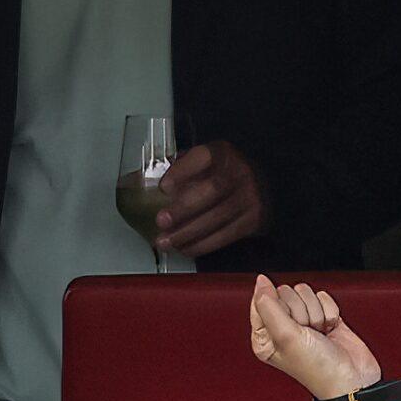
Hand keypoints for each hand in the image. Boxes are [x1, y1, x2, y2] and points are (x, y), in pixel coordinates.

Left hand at [157, 140, 266, 258]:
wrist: (262, 188)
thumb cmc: (222, 176)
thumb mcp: (205, 164)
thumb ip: (180, 170)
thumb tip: (138, 183)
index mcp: (222, 153)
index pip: (203, 157)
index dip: (182, 172)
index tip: (163, 187)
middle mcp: (239, 172)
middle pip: (212, 190)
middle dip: (183, 208)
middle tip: (161, 221)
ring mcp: (249, 197)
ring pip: (217, 218)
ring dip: (187, 233)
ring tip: (165, 241)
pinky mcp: (253, 220)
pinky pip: (225, 236)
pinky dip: (201, 245)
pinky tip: (184, 248)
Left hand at [249, 276, 381, 400]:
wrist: (352, 378)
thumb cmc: (317, 367)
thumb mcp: (285, 336)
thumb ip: (269, 306)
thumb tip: (261, 281)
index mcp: (264, 337)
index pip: (262, 301)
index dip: (278, 307)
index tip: (289, 323)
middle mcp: (281, 329)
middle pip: (285, 293)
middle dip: (300, 311)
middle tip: (307, 333)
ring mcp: (303, 323)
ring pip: (305, 292)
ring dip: (316, 313)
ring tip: (319, 334)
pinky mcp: (323, 317)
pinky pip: (323, 297)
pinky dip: (330, 312)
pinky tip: (330, 330)